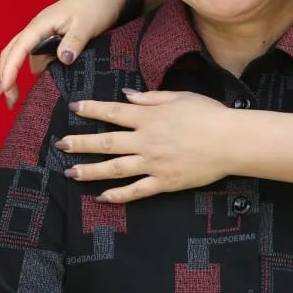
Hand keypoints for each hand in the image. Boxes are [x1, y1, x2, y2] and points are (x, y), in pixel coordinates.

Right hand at [0, 0, 124, 107]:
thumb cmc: (95, 6)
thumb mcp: (86, 26)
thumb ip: (74, 42)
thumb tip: (62, 60)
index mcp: (41, 25)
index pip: (18, 49)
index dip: (9, 70)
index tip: (5, 89)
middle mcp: (37, 29)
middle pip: (12, 53)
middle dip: (8, 76)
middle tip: (11, 102)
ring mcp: (44, 33)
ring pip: (28, 56)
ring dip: (30, 73)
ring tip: (39, 91)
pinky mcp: (52, 38)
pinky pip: (40, 55)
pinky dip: (42, 67)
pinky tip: (50, 78)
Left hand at [56, 90, 235, 202]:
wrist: (231, 141)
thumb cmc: (209, 114)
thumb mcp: (179, 97)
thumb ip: (150, 98)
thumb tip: (127, 95)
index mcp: (149, 117)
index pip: (112, 112)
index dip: (91, 109)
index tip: (74, 108)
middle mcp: (145, 140)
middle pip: (106, 142)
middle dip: (80, 143)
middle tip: (61, 145)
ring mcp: (153, 164)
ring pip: (114, 169)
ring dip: (89, 171)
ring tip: (70, 172)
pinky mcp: (163, 182)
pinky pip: (135, 191)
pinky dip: (117, 195)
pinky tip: (101, 197)